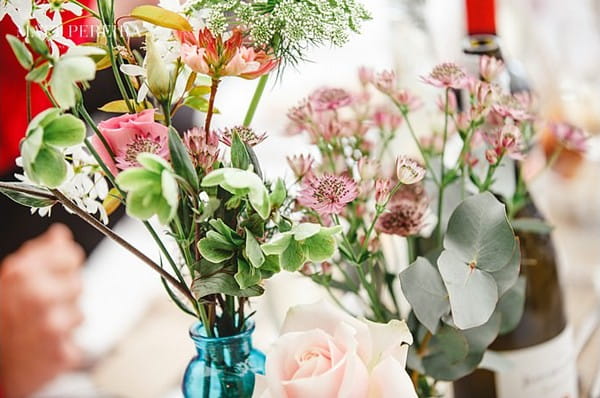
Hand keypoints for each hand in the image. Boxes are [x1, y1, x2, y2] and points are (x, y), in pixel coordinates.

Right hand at [0, 224, 84, 397]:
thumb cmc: (3, 320)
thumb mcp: (12, 281)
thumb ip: (40, 255)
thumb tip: (59, 234)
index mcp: (23, 273)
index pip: (69, 254)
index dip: (69, 262)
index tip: (64, 267)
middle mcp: (36, 297)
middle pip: (78, 284)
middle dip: (65, 295)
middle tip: (44, 307)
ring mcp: (50, 325)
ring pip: (80, 313)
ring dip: (66, 322)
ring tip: (42, 327)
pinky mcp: (60, 353)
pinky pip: (77, 343)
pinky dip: (65, 346)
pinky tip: (46, 346)